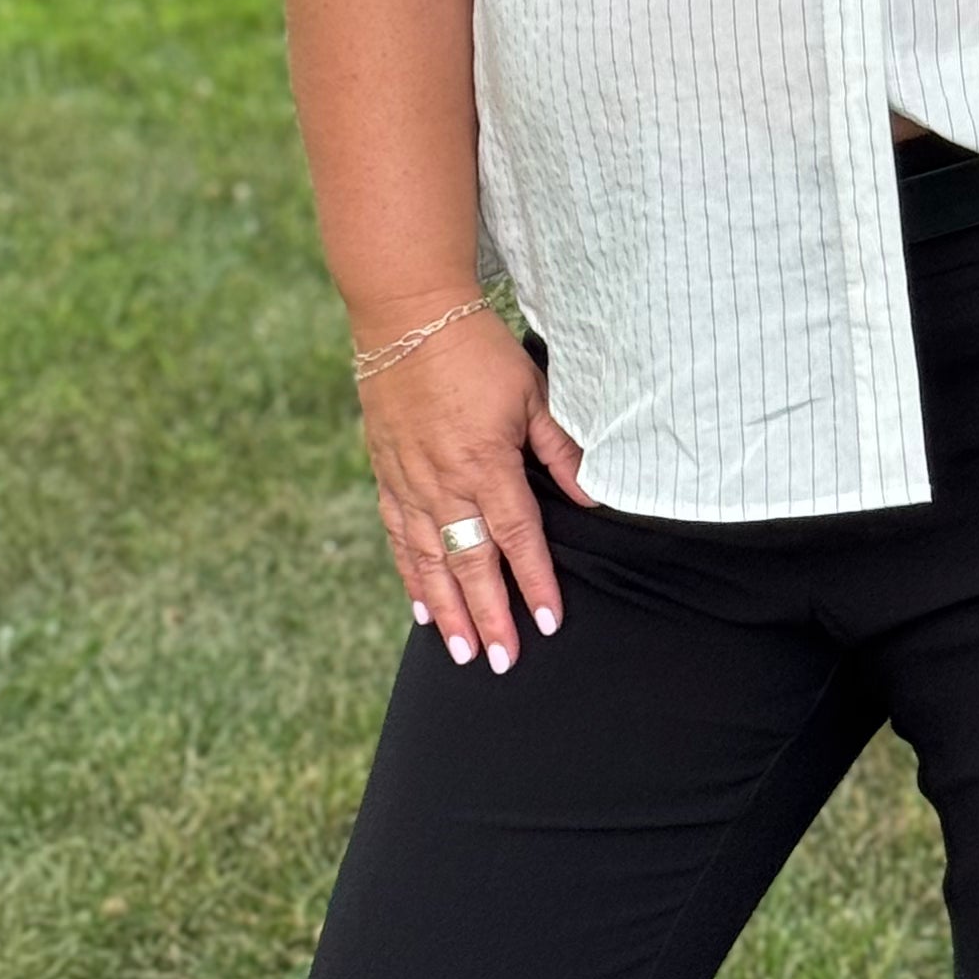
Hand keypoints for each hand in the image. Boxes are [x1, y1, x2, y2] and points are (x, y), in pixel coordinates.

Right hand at [357, 305, 595, 672]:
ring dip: (448, 610)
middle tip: (503, 663)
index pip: (517, 537)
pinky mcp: (387, 473)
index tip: (548, 622)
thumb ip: (560, 450)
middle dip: (489, 616)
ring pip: (428, 561)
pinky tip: (421, 606)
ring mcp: (409, 482)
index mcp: (486, 463)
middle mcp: (443, 482)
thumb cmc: (477, 350)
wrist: (407, 315)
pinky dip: (409, 575)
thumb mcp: (532, 391)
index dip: (535, 582)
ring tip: (463, 651)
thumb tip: (591, 498)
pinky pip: (397, 537)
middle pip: (470, 563)